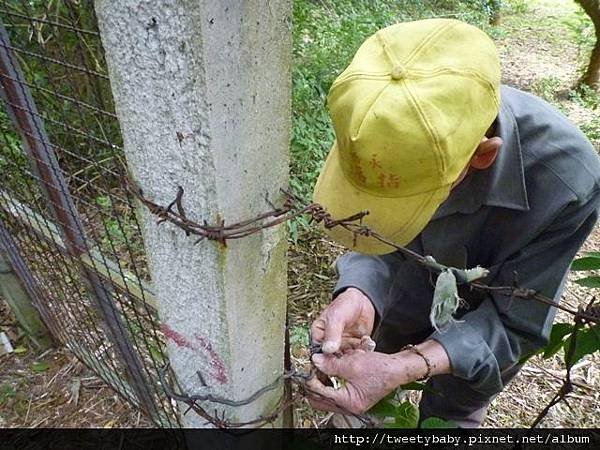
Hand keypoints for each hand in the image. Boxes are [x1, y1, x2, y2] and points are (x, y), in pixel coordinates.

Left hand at [306, 349, 422, 414]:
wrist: (397, 369)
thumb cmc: (380, 368)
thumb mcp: (352, 363)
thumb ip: (331, 364)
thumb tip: (315, 361)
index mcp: (349, 402)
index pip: (322, 394)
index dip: (312, 380)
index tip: (309, 367)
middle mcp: (350, 407)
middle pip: (321, 401)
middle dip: (314, 385)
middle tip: (311, 370)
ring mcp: (351, 403)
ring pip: (327, 398)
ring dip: (321, 384)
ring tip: (319, 369)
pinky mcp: (353, 397)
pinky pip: (335, 394)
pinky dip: (330, 383)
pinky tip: (329, 371)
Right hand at [311, 287, 375, 353]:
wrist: (362, 300)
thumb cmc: (345, 304)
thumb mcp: (336, 317)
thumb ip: (332, 333)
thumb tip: (328, 350)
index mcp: (319, 334)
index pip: (319, 352)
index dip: (327, 358)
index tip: (337, 359)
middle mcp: (329, 342)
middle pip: (333, 358)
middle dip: (343, 358)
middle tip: (352, 354)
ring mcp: (342, 345)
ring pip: (346, 358)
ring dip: (354, 356)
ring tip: (360, 349)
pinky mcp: (354, 346)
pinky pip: (357, 354)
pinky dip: (362, 352)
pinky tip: (366, 344)